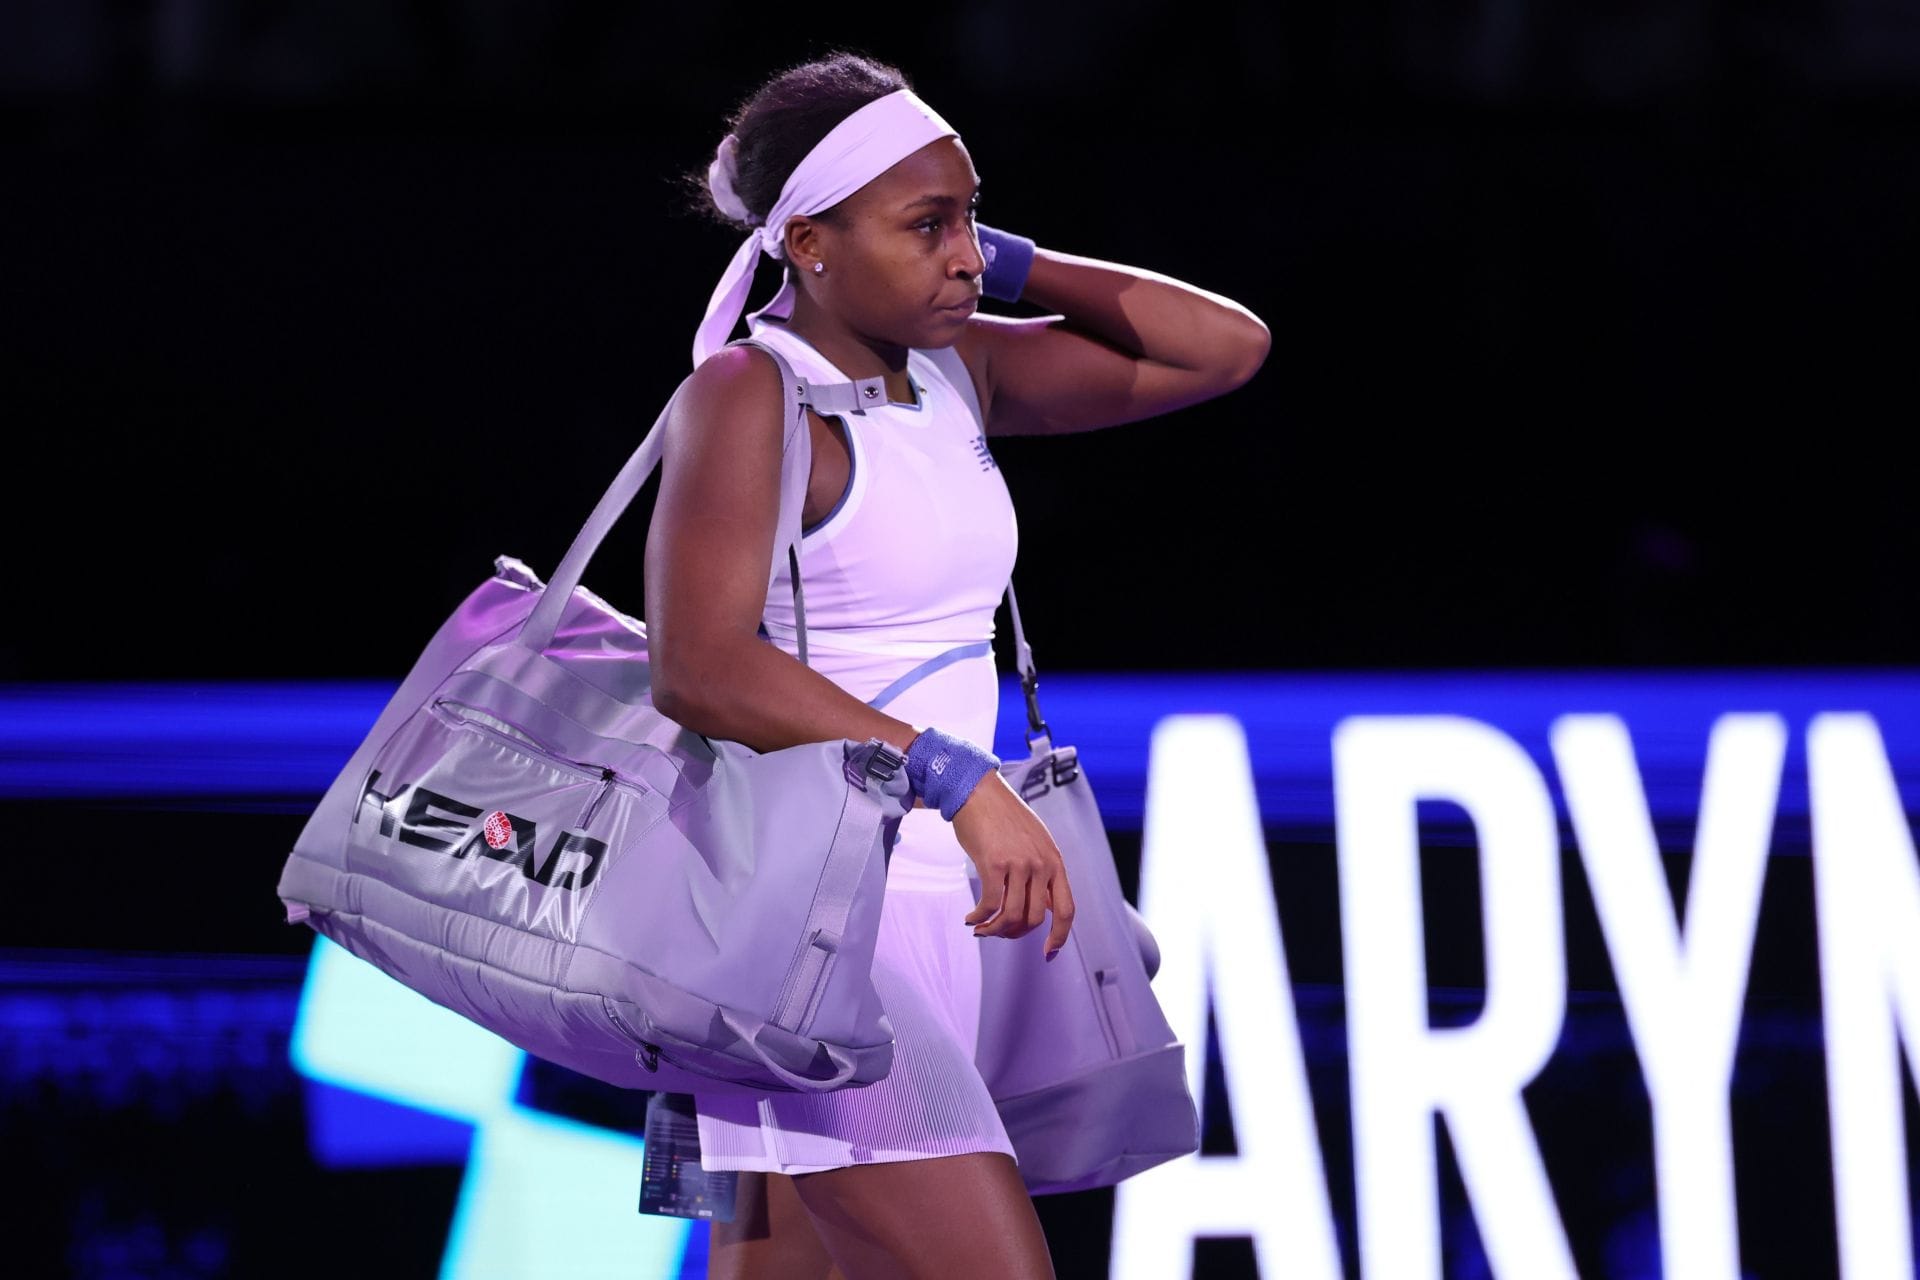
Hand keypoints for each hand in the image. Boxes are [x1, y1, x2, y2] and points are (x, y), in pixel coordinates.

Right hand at [950, 772, 1075, 957]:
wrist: (978, 791)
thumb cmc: (1002, 816)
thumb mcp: (1034, 842)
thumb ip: (1042, 872)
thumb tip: (1041, 907)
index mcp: (1055, 861)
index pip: (1066, 909)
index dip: (1059, 936)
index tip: (1048, 953)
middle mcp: (1041, 864)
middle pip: (1033, 919)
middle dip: (1013, 933)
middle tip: (996, 931)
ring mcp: (1019, 864)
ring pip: (1011, 917)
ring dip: (994, 930)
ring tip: (981, 928)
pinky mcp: (994, 864)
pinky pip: (990, 905)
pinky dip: (979, 917)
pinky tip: (971, 917)